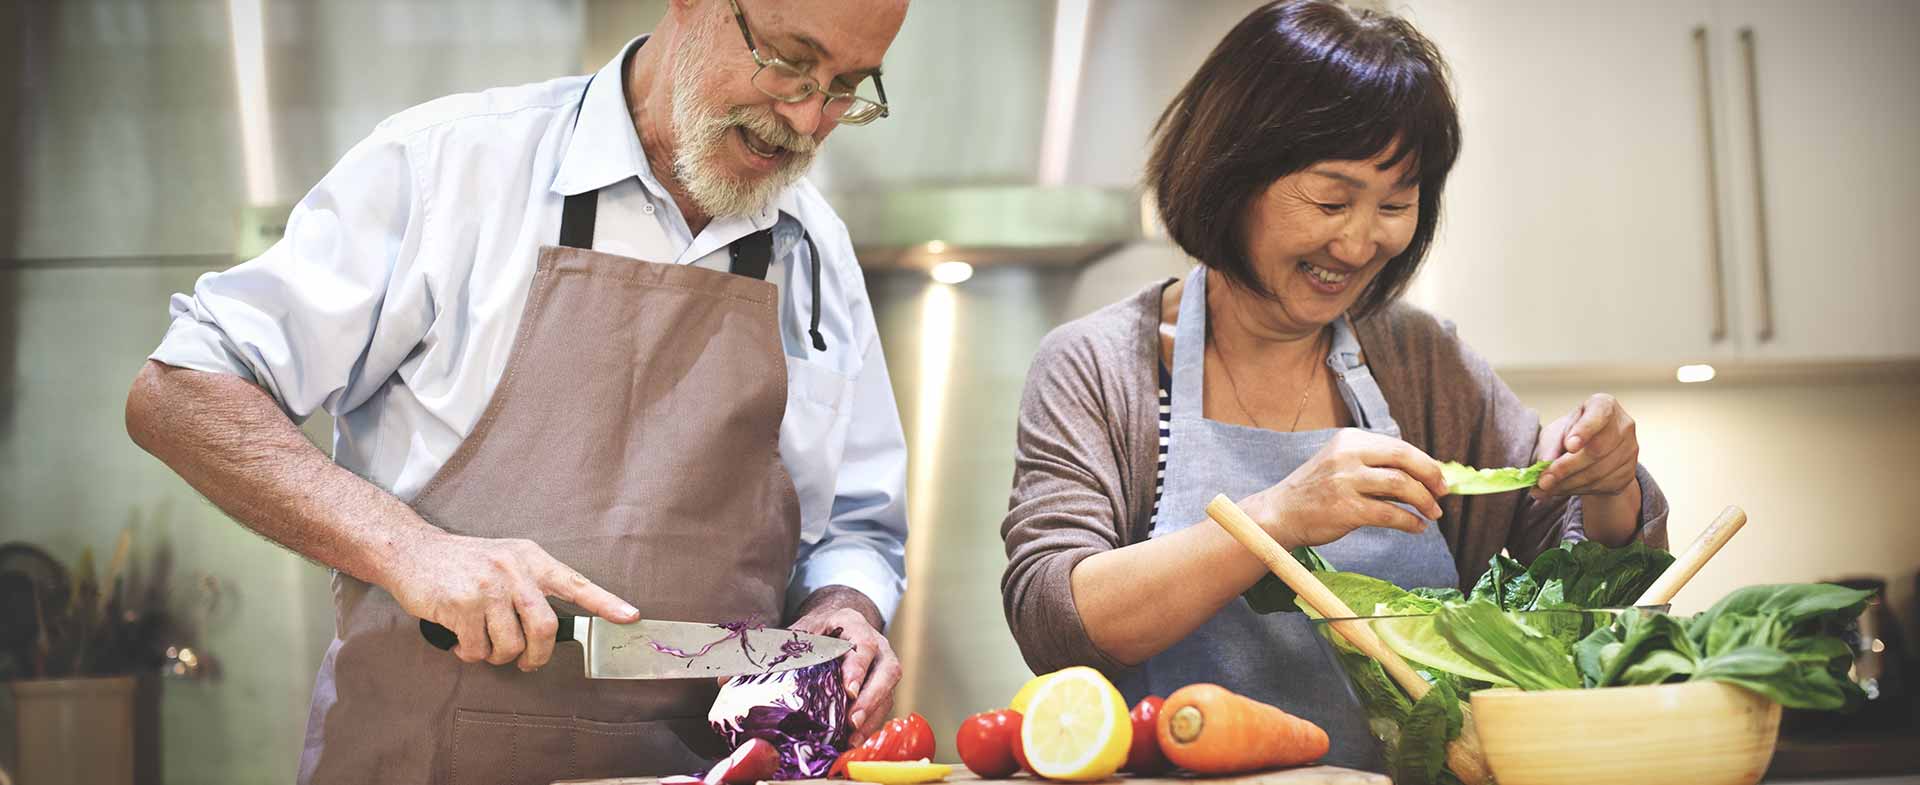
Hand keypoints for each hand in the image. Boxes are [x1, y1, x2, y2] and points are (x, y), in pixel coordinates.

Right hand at [386, 532, 638, 670]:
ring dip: (498, 655)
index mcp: (531, 558)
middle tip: (527, 664)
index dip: (604, 602)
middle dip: (538, 656)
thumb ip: (532, 583)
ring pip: (511, 645)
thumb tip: (555, 625)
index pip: (575, 582)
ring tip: (484, 643)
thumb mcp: (506, 557)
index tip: (630, 616)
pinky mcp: (461, 606)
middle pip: (545, 627)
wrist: (413, 551)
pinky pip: (479, 650)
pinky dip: (472, 654)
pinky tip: (462, 640)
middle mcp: (513, 570)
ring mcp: (487, 587)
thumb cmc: (465, 561)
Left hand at [791, 586, 896, 744]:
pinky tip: (853, 741)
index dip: (858, 668)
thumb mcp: (803, 630)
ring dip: (871, 718)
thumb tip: (761, 668)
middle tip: (852, 721)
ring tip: (852, 739)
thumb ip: (789, 646)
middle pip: (887, 672)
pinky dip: (869, 726)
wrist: (837, 626)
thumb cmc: (817, 631)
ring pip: (888, 693)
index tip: (849, 690)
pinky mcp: (884, 688)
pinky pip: (883, 708)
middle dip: (871, 698)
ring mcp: (884, 668)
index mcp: (855, 625)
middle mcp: (878, 646)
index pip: (863, 645)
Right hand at [1244, 428, 1445, 548]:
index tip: (1440, 478)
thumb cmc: (1316, 492)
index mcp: (1349, 440)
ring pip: (1401, 485)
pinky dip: (1409, 521)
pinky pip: (1390, 514)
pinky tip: (1417, 527)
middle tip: (1443, 493)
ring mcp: (1345, 481)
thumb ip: (1376, 467)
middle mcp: (1347, 455)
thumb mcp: (1342, 466)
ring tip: (1433, 513)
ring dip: (1424, 501)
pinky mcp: (1346, 509)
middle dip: (1431, 476)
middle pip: (1404, 459)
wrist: (1280, 514)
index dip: (1425, 462)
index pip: (1399, 446)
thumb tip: (1423, 476)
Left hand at [1530, 393, 1638, 498]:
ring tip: (1545, 487)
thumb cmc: (1570, 434)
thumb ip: (1551, 445)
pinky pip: (1602, 486)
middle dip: (1566, 468)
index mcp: (1604, 405)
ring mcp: (1630, 450)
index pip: (1598, 415)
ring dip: (1568, 483)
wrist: (1590, 449)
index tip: (1569, 446)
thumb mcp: (1557, 432)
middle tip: (1543, 480)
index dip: (1584, 431)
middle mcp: (1623, 426)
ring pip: (1598, 472)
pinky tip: (1561, 489)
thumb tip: (1545, 463)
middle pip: (1597, 450)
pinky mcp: (1628, 473)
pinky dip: (1577, 490)